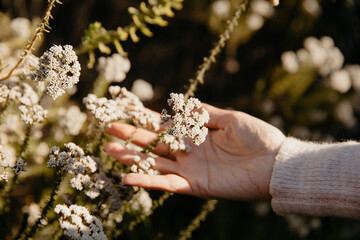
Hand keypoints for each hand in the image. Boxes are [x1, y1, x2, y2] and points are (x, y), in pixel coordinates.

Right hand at [104, 104, 284, 200]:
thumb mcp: (230, 118)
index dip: (146, 118)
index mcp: (196, 135)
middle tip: (108, 128)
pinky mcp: (195, 186)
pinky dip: (147, 182)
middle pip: (154, 144)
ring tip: (109, 150)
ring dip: (132, 158)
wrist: (276, 163)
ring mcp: (190, 170)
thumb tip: (185, 104)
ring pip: (154, 164)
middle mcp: (189, 153)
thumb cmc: (258, 136)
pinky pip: (167, 184)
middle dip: (131, 136)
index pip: (165, 125)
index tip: (126, 109)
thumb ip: (205, 113)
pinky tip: (127, 178)